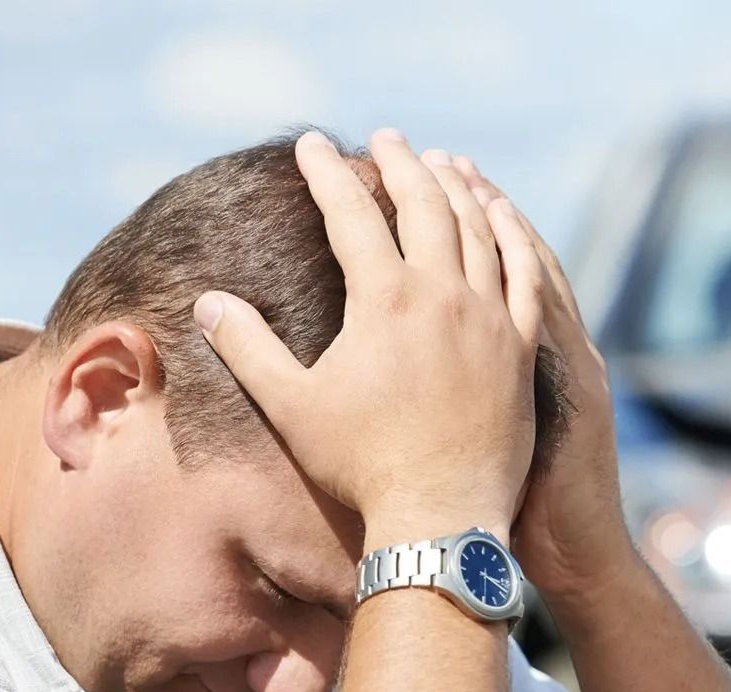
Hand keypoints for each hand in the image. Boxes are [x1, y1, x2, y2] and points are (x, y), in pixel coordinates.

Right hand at [194, 129, 546, 548]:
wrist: (442, 514)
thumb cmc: (362, 466)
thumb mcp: (291, 406)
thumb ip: (247, 348)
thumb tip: (205, 302)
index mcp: (384, 299)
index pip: (350, 212)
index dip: (328, 173)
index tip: (312, 144)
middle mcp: (443, 295)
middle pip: (423, 204)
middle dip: (400, 163)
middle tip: (384, 138)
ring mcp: (491, 318)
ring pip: (478, 230)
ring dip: (458, 188)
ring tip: (443, 163)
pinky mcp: (523, 346)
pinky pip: (525, 273)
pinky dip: (513, 235)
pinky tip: (504, 215)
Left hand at [446, 155, 635, 610]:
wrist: (578, 558)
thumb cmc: (526, 518)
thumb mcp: (496, 447)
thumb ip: (459, 402)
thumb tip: (400, 377)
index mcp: (532, 360)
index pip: (493, 276)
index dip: (464, 228)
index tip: (428, 181)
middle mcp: (551, 352)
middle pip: (508, 258)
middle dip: (471, 202)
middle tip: (433, 152)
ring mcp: (566, 367)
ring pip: (532, 273)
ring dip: (497, 218)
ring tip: (459, 172)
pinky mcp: (572, 391)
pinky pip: (550, 315)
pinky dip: (530, 269)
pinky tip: (505, 232)